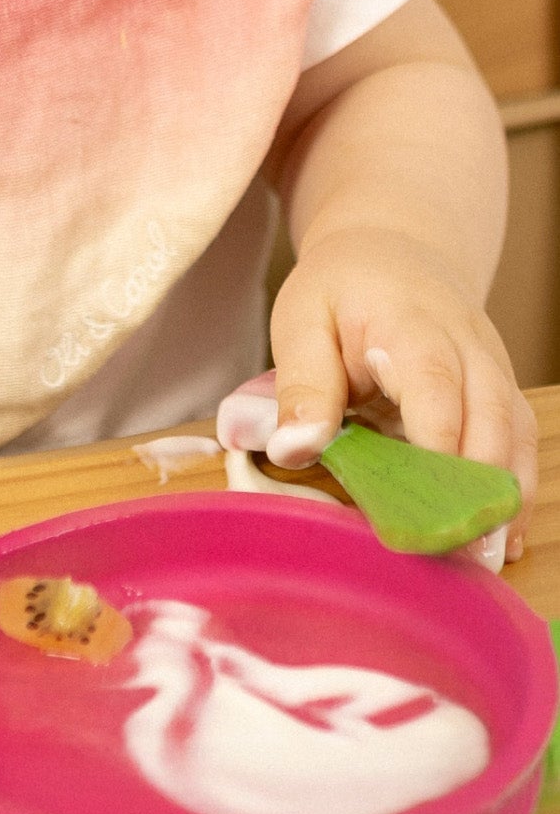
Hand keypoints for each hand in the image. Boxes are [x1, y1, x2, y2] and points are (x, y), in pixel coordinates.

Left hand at [269, 226, 536, 562]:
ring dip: (503, 500)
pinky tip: (500, 540)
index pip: (436, 388)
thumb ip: (301, 383)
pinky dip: (514, 493)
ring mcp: (494, 372)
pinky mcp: (502, 394)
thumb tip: (293, 449)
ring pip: (517, 438)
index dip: (435, 449)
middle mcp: (469, 349)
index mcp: (413, 326)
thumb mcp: (302, 320)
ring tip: (481, 562)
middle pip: (491, 421)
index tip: (421, 507)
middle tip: (454, 554)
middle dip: (476, 490)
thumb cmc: (341, 290)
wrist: (395, 251)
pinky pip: (521, 445)